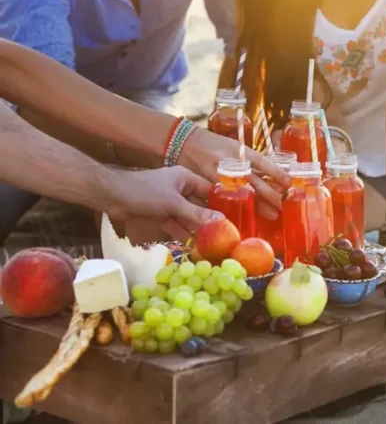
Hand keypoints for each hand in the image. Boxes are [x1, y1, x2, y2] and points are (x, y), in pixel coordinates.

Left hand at [106, 167, 221, 240]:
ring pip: (189, 218)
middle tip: (226, 235)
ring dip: (197, 230)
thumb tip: (220, 221)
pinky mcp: (161, 215)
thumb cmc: (143, 192)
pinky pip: (177, 225)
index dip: (221, 203)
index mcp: (186, 178)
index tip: (235, 217)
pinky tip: (195, 246)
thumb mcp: (173, 203)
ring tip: (213, 244)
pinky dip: (184, 234)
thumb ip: (196, 214)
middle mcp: (181, 190)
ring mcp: (171, 204)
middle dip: (210, 221)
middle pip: (200, 207)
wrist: (111, 196)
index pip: (210, 190)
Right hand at [179, 127, 289, 219]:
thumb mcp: (233, 147)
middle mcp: (231, 163)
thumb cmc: (213, 145)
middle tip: (286, 205)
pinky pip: (226, 198)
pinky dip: (237, 207)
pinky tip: (248, 215)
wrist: (183, 142)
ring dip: (260, 205)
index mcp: (240, 150)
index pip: (262, 162)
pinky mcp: (208, 185)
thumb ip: (249, 160)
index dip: (276, 173)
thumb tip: (271, 175)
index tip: (289, 183)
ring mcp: (219, 175)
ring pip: (243, 193)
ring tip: (274, 214)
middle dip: (272, 195)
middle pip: (255, 181)